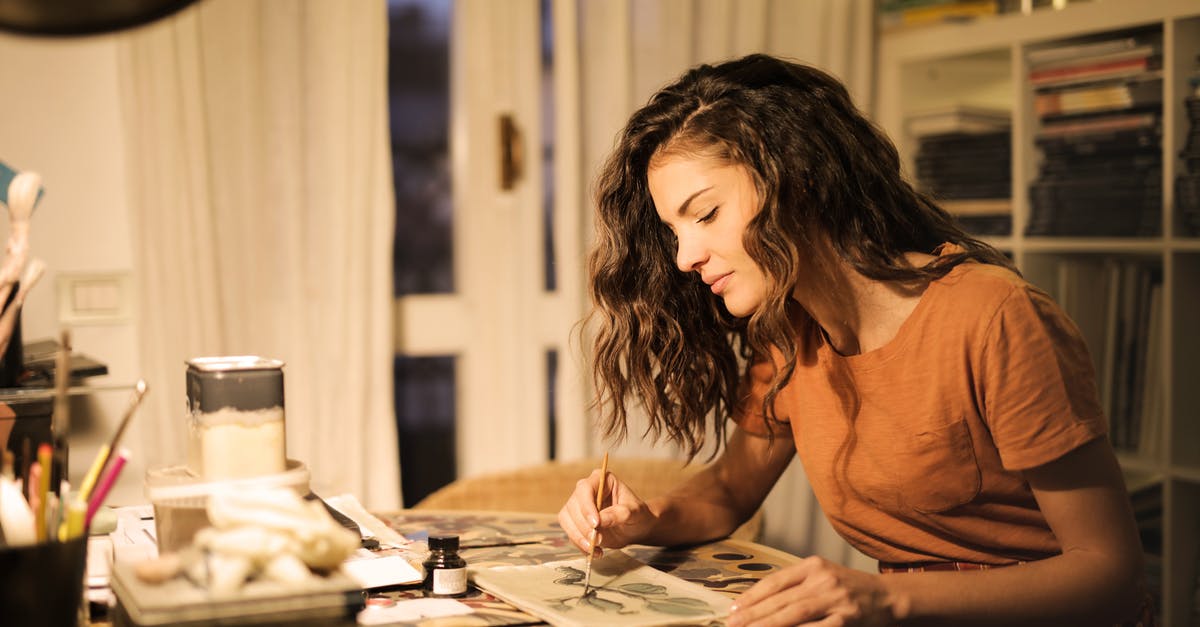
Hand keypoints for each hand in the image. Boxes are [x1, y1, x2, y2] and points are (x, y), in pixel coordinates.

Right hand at [556, 469, 657, 555]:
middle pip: (573, 506)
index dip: (587, 507)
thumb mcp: (634, 512)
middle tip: (597, 539)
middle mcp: (585, 491)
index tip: (596, 524)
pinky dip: (580, 545)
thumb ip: (619, 514)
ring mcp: (578, 506)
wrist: (635, 528)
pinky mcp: (575, 522)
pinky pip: (570, 534)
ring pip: (566, 520)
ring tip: (595, 548)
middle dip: (583, 526)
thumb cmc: (637, 515)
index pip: (585, 489)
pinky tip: (596, 551)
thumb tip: (600, 521)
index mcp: (600, 480)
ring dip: (578, 537)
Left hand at [727, 556, 902, 626]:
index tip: (733, 607)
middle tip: (732, 623)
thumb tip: (758, 601)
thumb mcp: (822, 576)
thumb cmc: (848, 588)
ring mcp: (836, 600)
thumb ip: (795, 585)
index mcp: (813, 565)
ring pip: (794, 614)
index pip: (775, 580)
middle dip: (753, 613)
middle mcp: (823, 579)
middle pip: (781, 599)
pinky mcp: (846, 620)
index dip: (752, 595)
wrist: (887, 597)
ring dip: (768, 624)